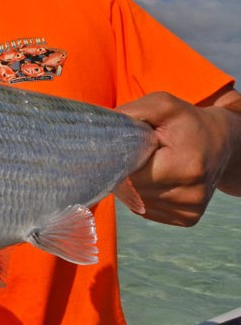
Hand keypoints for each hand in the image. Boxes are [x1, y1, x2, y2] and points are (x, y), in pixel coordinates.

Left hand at [117, 90, 240, 225]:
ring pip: (137, 202)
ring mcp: (191, 209)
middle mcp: (192, 194)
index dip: (122, 160)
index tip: (128, 147)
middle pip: (133, 190)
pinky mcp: (188, 218)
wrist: (221, 141)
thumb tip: (103, 130)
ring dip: (136, 185)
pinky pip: (147, 210)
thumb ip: (132, 113)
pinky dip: (145, 195)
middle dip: (128, 172)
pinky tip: (158, 179)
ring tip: (152, 166)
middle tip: (140, 155)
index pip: (131, 174)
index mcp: (186, 167)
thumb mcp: (163, 106)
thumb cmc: (187, 123)